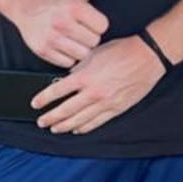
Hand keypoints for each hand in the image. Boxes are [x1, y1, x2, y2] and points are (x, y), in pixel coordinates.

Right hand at [10, 0, 119, 67]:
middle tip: (80, 29)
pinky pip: (67, 63)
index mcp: (74, 7)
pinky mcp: (43, 50)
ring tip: (73, 38)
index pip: (102, 26)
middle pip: (93, 42)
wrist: (27, 4)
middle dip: (90, 36)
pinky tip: (63, 45)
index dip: (98, 23)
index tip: (89, 20)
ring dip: (80, 48)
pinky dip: (68, 57)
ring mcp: (51, 37)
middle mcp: (61, 22)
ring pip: (82, 54)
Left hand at [34, 35, 163, 135]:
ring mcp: (106, 103)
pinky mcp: (117, 108)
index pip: (57, 91)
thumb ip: (79, 68)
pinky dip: (84, 127)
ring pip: (80, 120)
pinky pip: (97, 122)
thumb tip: (67, 79)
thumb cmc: (122, 51)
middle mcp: (93, 92)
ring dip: (65, 126)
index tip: (35, 104)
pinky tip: (77, 130)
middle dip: (51, 117)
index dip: (44, 99)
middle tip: (41, 122)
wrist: (147, 57)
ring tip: (55, 128)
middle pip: (66, 110)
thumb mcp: (94, 54)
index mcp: (85, 76)